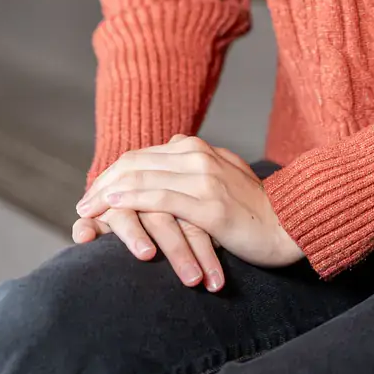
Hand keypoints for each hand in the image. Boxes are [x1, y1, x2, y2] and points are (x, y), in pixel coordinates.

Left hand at [76, 135, 303, 284]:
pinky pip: (161, 198)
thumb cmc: (255, 210)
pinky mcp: (209, 205)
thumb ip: (195, 167)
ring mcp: (204, 178)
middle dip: (103, 183)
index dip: (112, 174)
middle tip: (82, 204)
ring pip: (142, 178)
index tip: (93, 193)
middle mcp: (198, 156)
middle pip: (135, 164)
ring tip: (87, 210)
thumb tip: (171, 155)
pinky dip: (131, 201)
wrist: (292, 224)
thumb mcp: (222, 178)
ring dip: (108, 194)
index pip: (141, 156)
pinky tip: (112, 207)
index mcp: (198, 149)